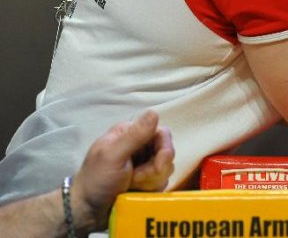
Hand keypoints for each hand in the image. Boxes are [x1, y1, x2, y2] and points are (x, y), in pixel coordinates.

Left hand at [71, 110, 173, 229]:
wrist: (87, 211)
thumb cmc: (96, 181)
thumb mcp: (112, 156)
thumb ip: (134, 135)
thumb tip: (154, 112)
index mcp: (130, 133)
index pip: (162, 133)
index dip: (165, 150)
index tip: (158, 167)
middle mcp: (140, 146)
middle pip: (166, 152)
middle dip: (155, 169)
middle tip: (135, 179)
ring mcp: (144, 164)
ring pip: (166, 169)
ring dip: (151, 181)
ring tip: (132, 185)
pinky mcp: (146, 180)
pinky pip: (162, 182)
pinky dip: (151, 189)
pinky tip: (136, 192)